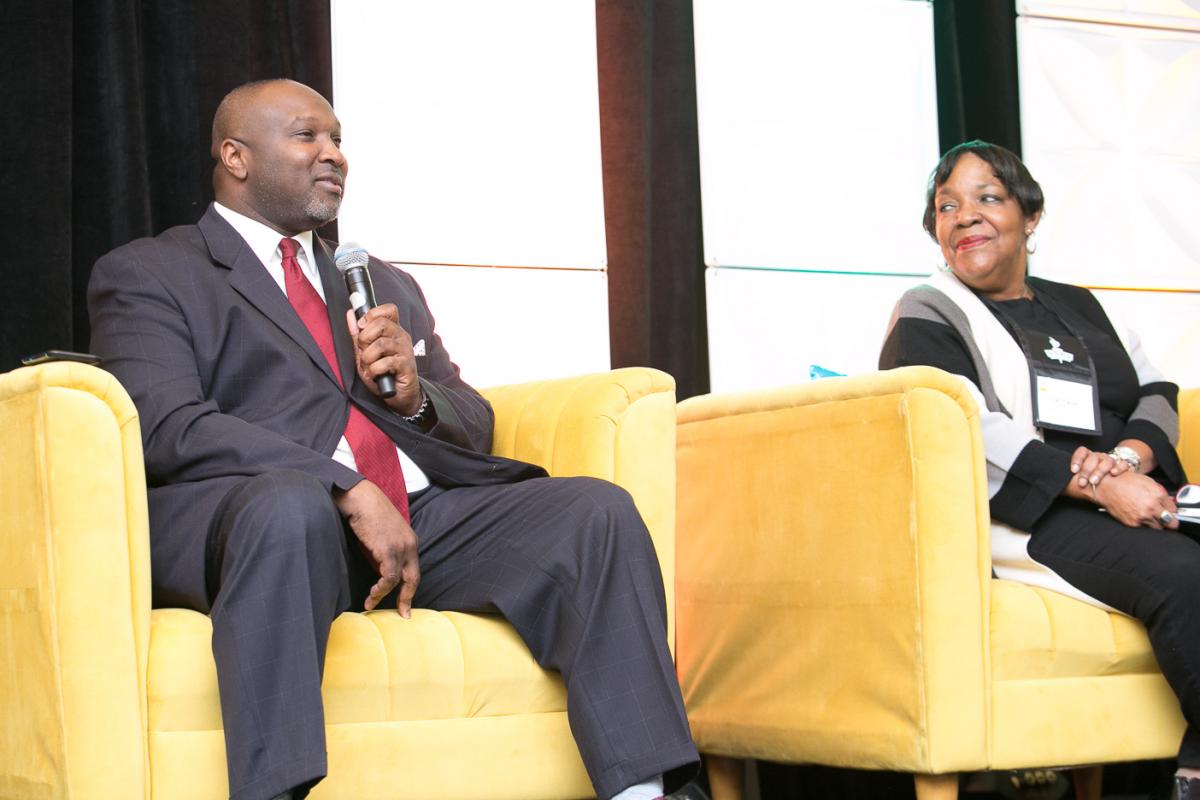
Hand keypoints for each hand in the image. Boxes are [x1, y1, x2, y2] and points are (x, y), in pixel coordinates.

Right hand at [334, 480, 420, 614]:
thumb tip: (380, 574)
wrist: (359, 497)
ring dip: (383, 595)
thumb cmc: (365, 514)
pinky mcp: (389, 549)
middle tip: (403, 613)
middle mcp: (410, 544)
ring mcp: (401, 547)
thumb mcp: (379, 536)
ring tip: (370, 603)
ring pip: (399, 580)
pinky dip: (380, 589)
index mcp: (410, 541)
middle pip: (414, 578)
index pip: (413, 570)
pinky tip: (371, 594)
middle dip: (407, 598)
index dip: (409, 588)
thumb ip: (383, 554)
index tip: (405, 604)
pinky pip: (389, 577)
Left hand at [345, 305, 422, 415]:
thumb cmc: (383, 373)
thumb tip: (351, 313)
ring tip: (369, 366)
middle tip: (363, 350)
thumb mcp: (365, 352)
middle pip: (381, 323)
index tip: (362, 325)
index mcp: (393, 331)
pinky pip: (385, 362)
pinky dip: (374, 370)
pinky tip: (376, 374)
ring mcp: (405, 350)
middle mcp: (401, 337)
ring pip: (381, 344)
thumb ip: (358, 334)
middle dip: (365, 338)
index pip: (389, 310)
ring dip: (368, 357)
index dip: (373, 314)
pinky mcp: (406, 365)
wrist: (399, 395)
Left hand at [1069, 446, 1130, 491]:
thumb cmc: (1092, 479)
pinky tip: (1113, 473)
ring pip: (1107, 461)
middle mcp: (1100, 457)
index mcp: (1088, 457)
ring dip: (1100, 471)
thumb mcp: (1081, 477)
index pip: (1082, 452)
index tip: (1073, 471)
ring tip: (1094, 481)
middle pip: (1094, 458)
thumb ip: (1074, 476)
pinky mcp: (1123, 466)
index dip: (1077, 460)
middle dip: (1087, 471)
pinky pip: (1123, 464)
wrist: (1112, 480)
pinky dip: (1118, 468)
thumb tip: (1060, 482)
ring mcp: (1111, 461)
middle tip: (1083, 483)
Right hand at [1093, 471, 1178, 530]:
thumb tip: (1168, 502)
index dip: (1172, 511)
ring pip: (1158, 528)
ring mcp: (1142, 517)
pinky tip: (1139, 516)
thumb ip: (1161, 493)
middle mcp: (1151, 507)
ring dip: (1157, 523)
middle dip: (1169, 521)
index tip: (1169, 511)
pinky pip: (1144, 528)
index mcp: (1157, 495)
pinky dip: (1144, 524)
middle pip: (1170, 523)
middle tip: (1165, 518)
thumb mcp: (1147, 481)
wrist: (1106, 487)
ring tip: (1150, 516)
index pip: (1173, 510)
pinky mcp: (1132, 523)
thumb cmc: (1125, 481)